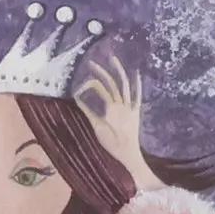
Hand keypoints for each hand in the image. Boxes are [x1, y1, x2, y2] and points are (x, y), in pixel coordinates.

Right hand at [75, 58, 161, 191]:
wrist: (129, 154)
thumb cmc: (111, 144)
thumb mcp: (97, 128)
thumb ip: (88, 112)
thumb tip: (76, 98)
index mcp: (111, 107)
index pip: (98, 89)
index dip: (87, 85)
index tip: (76, 90)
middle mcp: (122, 104)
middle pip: (111, 82)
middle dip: (101, 71)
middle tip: (91, 62)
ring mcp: (130, 106)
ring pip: (124, 84)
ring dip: (119, 71)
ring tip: (113, 59)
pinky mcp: (136, 111)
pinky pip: (138, 95)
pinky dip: (137, 84)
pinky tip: (136, 75)